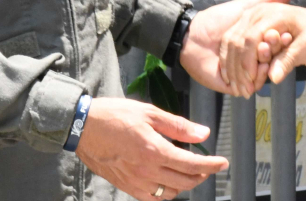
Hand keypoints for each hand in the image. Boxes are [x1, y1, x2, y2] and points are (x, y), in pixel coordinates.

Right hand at [75, 97, 227, 199]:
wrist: (83, 127)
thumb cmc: (115, 115)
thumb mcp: (150, 113)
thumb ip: (178, 126)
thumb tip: (202, 134)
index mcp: (155, 151)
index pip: (192, 164)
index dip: (211, 165)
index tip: (222, 163)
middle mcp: (147, 171)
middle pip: (184, 182)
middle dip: (201, 175)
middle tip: (207, 166)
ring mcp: (135, 182)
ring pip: (170, 193)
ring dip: (184, 184)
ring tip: (188, 171)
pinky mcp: (125, 186)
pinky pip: (152, 198)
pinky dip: (165, 193)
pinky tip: (167, 182)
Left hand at [180, 0, 296, 93]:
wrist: (193, 36)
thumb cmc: (218, 19)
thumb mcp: (247, 7)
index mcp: (258, 43)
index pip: (276, 45)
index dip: (282, 41)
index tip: (287, 34)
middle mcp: (253, 59)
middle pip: (272, 60)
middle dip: (275, 52)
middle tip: (273, 42)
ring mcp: (245, 73)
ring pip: (264, 74)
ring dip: (265, 64)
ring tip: (262, 52)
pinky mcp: (235, 85)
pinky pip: (250, 85)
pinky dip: (255, 77)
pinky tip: (255, 69)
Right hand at [219, 3, 305, 96]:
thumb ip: (288, 61)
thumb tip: (274, 78)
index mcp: (273, 13)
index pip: (251, 38)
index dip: (249, 61)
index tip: (252, 80)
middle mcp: (257, 11)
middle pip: (237, 41)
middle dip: (238, 67)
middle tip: (244, 89)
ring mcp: (248, 16)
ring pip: (230, 42)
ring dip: (231, 66)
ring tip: (238, 87)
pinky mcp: (244, 23)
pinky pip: (229, 42)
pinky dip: (228, 60)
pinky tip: (231, 77)